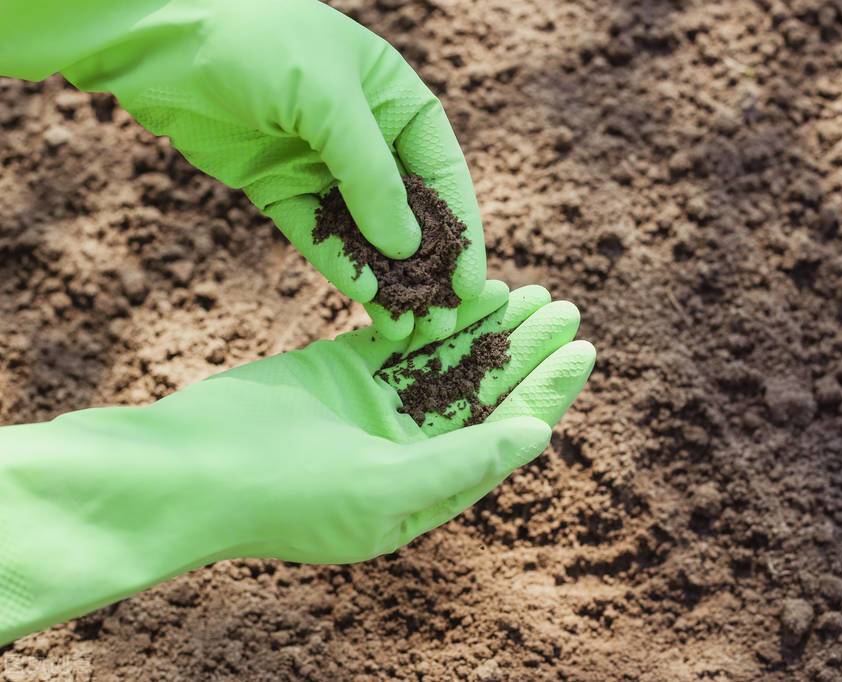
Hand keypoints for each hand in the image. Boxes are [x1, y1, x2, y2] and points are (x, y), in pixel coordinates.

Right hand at [0, 281, 593, 642]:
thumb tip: (539, 435)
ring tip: (534, 292)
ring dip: (489, 327)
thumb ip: (464, 461)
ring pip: (448, 359)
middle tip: (567, 308)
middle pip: (484, 394)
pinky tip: (472, 288)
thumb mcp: (387, 488)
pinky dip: (437, 314)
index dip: (546, 394)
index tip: (583, 351)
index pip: (504, 437)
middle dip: (525, 352)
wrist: (189, 469)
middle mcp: (409, 449)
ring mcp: (376, 407)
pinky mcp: (343, 368)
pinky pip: (403, 336)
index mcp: (427, 490)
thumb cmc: (288, 495)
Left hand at [61, 0, 484, 342]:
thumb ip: (372, 178)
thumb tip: (407, 249)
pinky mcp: (280, 187)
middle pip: (409, 213)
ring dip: (386, 280)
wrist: (162, 34)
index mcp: (397, 102)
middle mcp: (368, 137)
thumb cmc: (261, 43)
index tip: (472, 284)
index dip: (462, 232)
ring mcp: (322, 165)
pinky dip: (340, 265)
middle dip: (426, 269)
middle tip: (440, 322)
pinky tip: (362, 295)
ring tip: (404, 330)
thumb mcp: (331, 103)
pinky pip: (318, 234)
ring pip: (364, 233)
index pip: (443, 175)